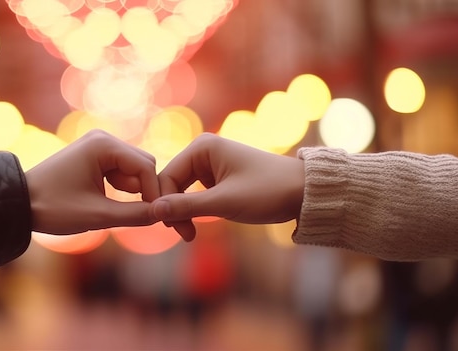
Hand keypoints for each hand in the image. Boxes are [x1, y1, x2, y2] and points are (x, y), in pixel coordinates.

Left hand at [26, 130, 159, 233]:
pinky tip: (106, 202)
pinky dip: (121, 188)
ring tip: (116, 211)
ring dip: (133, 191)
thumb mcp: (98, 215)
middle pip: (143, 165)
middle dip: (145, 191)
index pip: (146, 167)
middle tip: (140, 217)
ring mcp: (98, 145)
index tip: (155, 219)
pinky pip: (121, 171)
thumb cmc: (54, 208)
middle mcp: (103, 138)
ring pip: (134, 169)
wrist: (18, 203)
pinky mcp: (94, 156)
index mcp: (103, 145)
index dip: (154, 194)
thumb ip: (135, 215)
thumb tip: (162, 215)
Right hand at [150, 133, 304, 241]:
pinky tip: (200, 224)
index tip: (177, 230)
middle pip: (172, 184)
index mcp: (202, 147)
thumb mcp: (224, 203)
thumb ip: (186, 207)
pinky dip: (195, 210)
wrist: (304, 192)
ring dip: (184, 212)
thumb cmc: (267, 192)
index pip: (167, 177)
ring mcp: (211, 163)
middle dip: (175, 210)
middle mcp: (203, 150)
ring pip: (182, 191)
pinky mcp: (219, 177)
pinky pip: (196, 194)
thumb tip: (153, 211)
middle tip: (186, 235)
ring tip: (192, 233)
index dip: (166, 205)